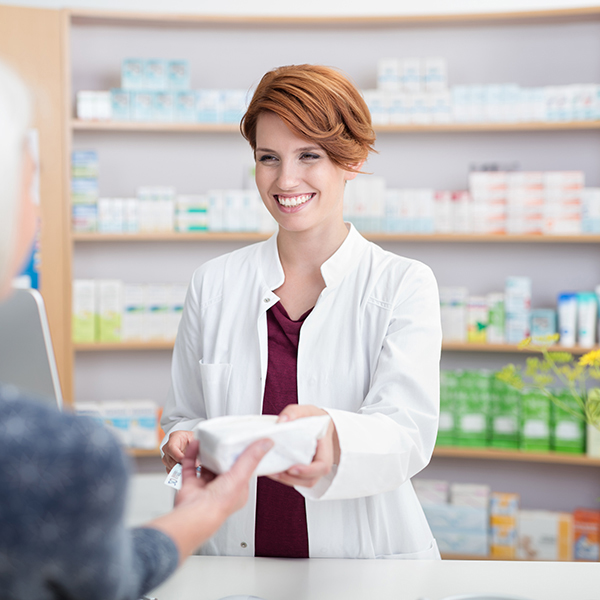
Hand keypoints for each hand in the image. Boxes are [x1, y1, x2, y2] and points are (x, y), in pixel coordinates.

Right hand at [149, 436, 272, 561]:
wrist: (195, 513)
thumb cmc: (219, 504)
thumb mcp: (241, 476)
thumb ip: (252, 459)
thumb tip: (266, 444)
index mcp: (237, 490)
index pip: (243, 468)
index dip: (243, 455)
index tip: (241, 442)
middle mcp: (222, 489)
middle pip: (224, 465)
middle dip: (223, 453)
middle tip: (224, 439)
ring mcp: (206, 487)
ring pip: (207, 465)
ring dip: (207, 452)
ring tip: (209, 440)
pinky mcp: (191, 485)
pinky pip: (191, 466)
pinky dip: (192, 454)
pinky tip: (196, 445)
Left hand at [268, 404, 339, 488]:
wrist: (318, 423)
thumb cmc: (315, 419)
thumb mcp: (307, 411)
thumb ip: (294, 413)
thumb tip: (281, 421)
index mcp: (326, 449)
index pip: (322, 466)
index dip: (308, 470)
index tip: (292, 468)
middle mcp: (321, 463)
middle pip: (310, 479)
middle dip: (292, 478)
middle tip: (276, 471)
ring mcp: (313, 469)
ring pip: (302, 482)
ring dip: (286, 480)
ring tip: (272, 472)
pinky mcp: (303, 470)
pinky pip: (296, 479)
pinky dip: (285, 477)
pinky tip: (273, 470)